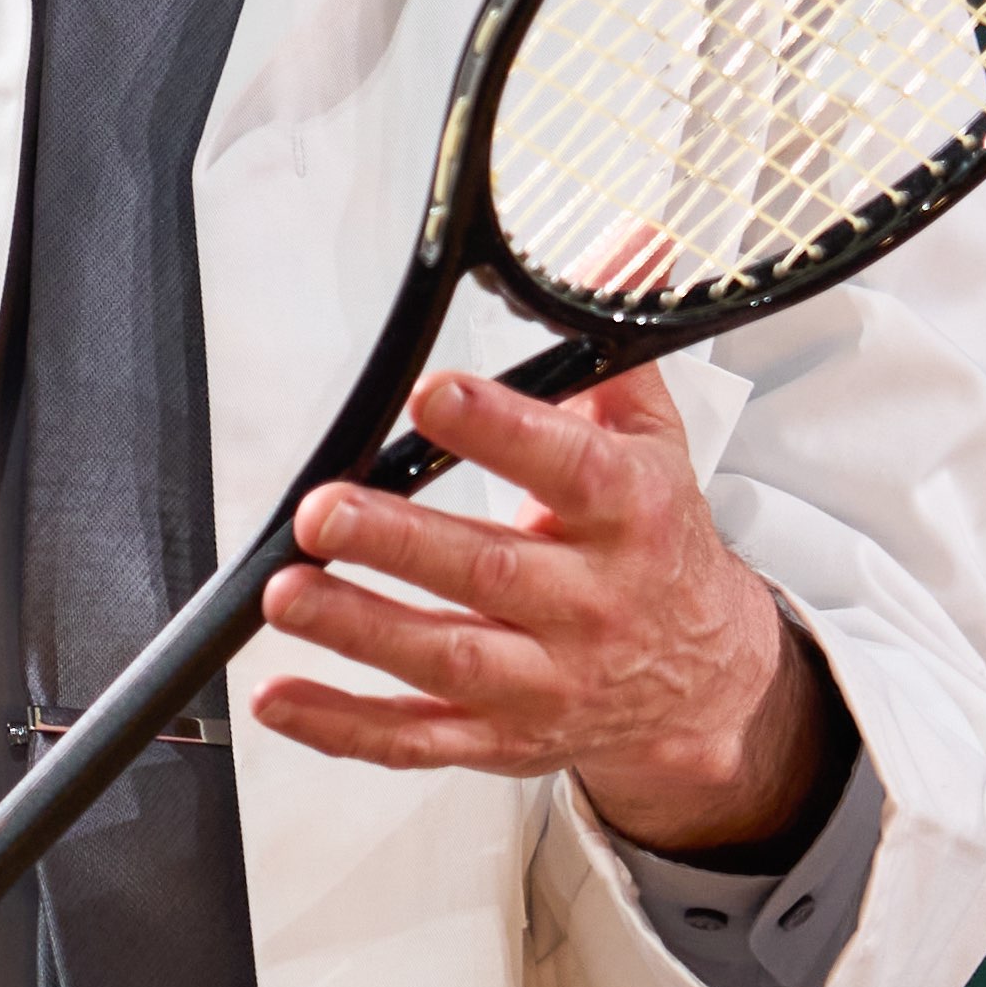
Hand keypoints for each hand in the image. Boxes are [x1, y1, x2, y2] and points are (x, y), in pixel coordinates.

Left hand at [257, 364, 833, 853]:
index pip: (568, 466)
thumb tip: (624, 248)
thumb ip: (615, 352)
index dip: (500, 430)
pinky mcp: (501, 736)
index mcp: (628, 513)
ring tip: (287, 594)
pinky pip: (417, 739)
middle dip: (400, 542)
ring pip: (447, 658)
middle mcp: (589, 603)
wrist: (703, 682)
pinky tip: (281, 698)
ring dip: (359, 629)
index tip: (433, 397)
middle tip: (325, 511)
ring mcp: (543, 680)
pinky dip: (344, 726)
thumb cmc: (657, 546)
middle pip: (490, 572)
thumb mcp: (656, 440)